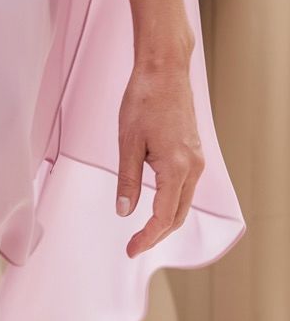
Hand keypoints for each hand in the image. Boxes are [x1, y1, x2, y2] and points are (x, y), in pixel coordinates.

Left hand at [116, 44, 204, 257]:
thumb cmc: (144, 99)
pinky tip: (157, 204)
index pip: (164, 217)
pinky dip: (173, 203)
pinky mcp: (194, 152)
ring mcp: (197, 160)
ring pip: (184, 202)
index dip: (147, 237)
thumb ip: (127, 180)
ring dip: (166, 220)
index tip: (131, 249)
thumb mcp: (127, 142)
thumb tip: (124, 211)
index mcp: (177, 168)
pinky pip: (186, 187)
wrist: (165, 70)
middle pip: (179, 215)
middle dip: (157, 234)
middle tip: (134, 245)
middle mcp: (193, 168)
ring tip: (143, 231)